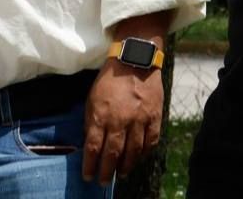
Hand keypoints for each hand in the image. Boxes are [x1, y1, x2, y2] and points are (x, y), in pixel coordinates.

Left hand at [83, 60, 162, 182]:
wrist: (135, 61)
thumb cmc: (109, 81)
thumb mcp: (92, 100)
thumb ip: (92, 122)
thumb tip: (92, 144)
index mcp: (101, 116)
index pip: (93, 148)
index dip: (90, 166)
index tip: (88, 176)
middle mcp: (120, 120)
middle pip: (113, 153)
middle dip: (107, 171)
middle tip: (103, 181)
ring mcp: (140, 119)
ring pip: (133, 150)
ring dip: (126, 165)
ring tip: (121, 174)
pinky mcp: (155, 115)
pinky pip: (151, 140)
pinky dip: (145, 152)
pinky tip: (139, 158)